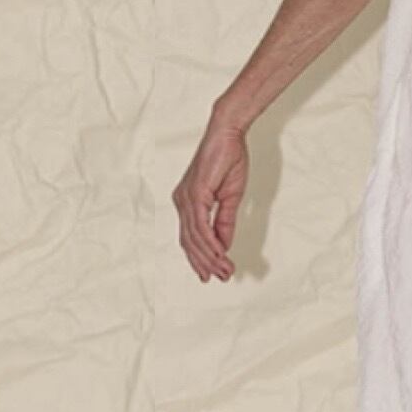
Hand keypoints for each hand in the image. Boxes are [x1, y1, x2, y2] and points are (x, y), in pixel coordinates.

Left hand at [174, 110, 249, 279]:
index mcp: (187, 202)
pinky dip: (209, 242)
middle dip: (205, 263)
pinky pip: (199, 225)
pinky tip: (219, 254)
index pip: (190, 238)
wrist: (228, 134)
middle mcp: (182, 202)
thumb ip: (224, 222)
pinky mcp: (194, 193)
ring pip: (194, 238)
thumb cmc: (228, 159)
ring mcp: (185, 198)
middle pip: (189, 242)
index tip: (214, 274)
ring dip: (209, 257)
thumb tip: (224, 246)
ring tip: (224, 271)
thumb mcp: (230, 197)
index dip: (201, 258)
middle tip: (221, 278)